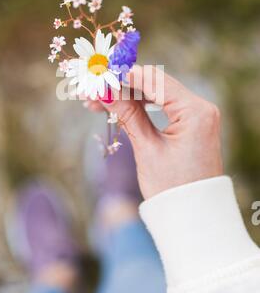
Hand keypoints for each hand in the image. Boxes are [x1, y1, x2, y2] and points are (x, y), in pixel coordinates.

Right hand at [88, 65, 222, 198]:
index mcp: (195, 111)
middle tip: (93, 91)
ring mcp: (197, 115)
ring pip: (156, 94)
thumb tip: (105, 91)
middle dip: (122, 86)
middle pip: (155, 84)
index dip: (124, 75)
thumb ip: (128, 114)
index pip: (155, 80)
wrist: (194, 217)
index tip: (98, 76)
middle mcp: (200, 107)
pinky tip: (117, 108)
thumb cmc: (172, 188)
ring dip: (128, 96)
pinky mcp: (191, 124)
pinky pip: (162, 106)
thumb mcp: (147, 149)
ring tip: (97, 102)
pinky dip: (140, 107)